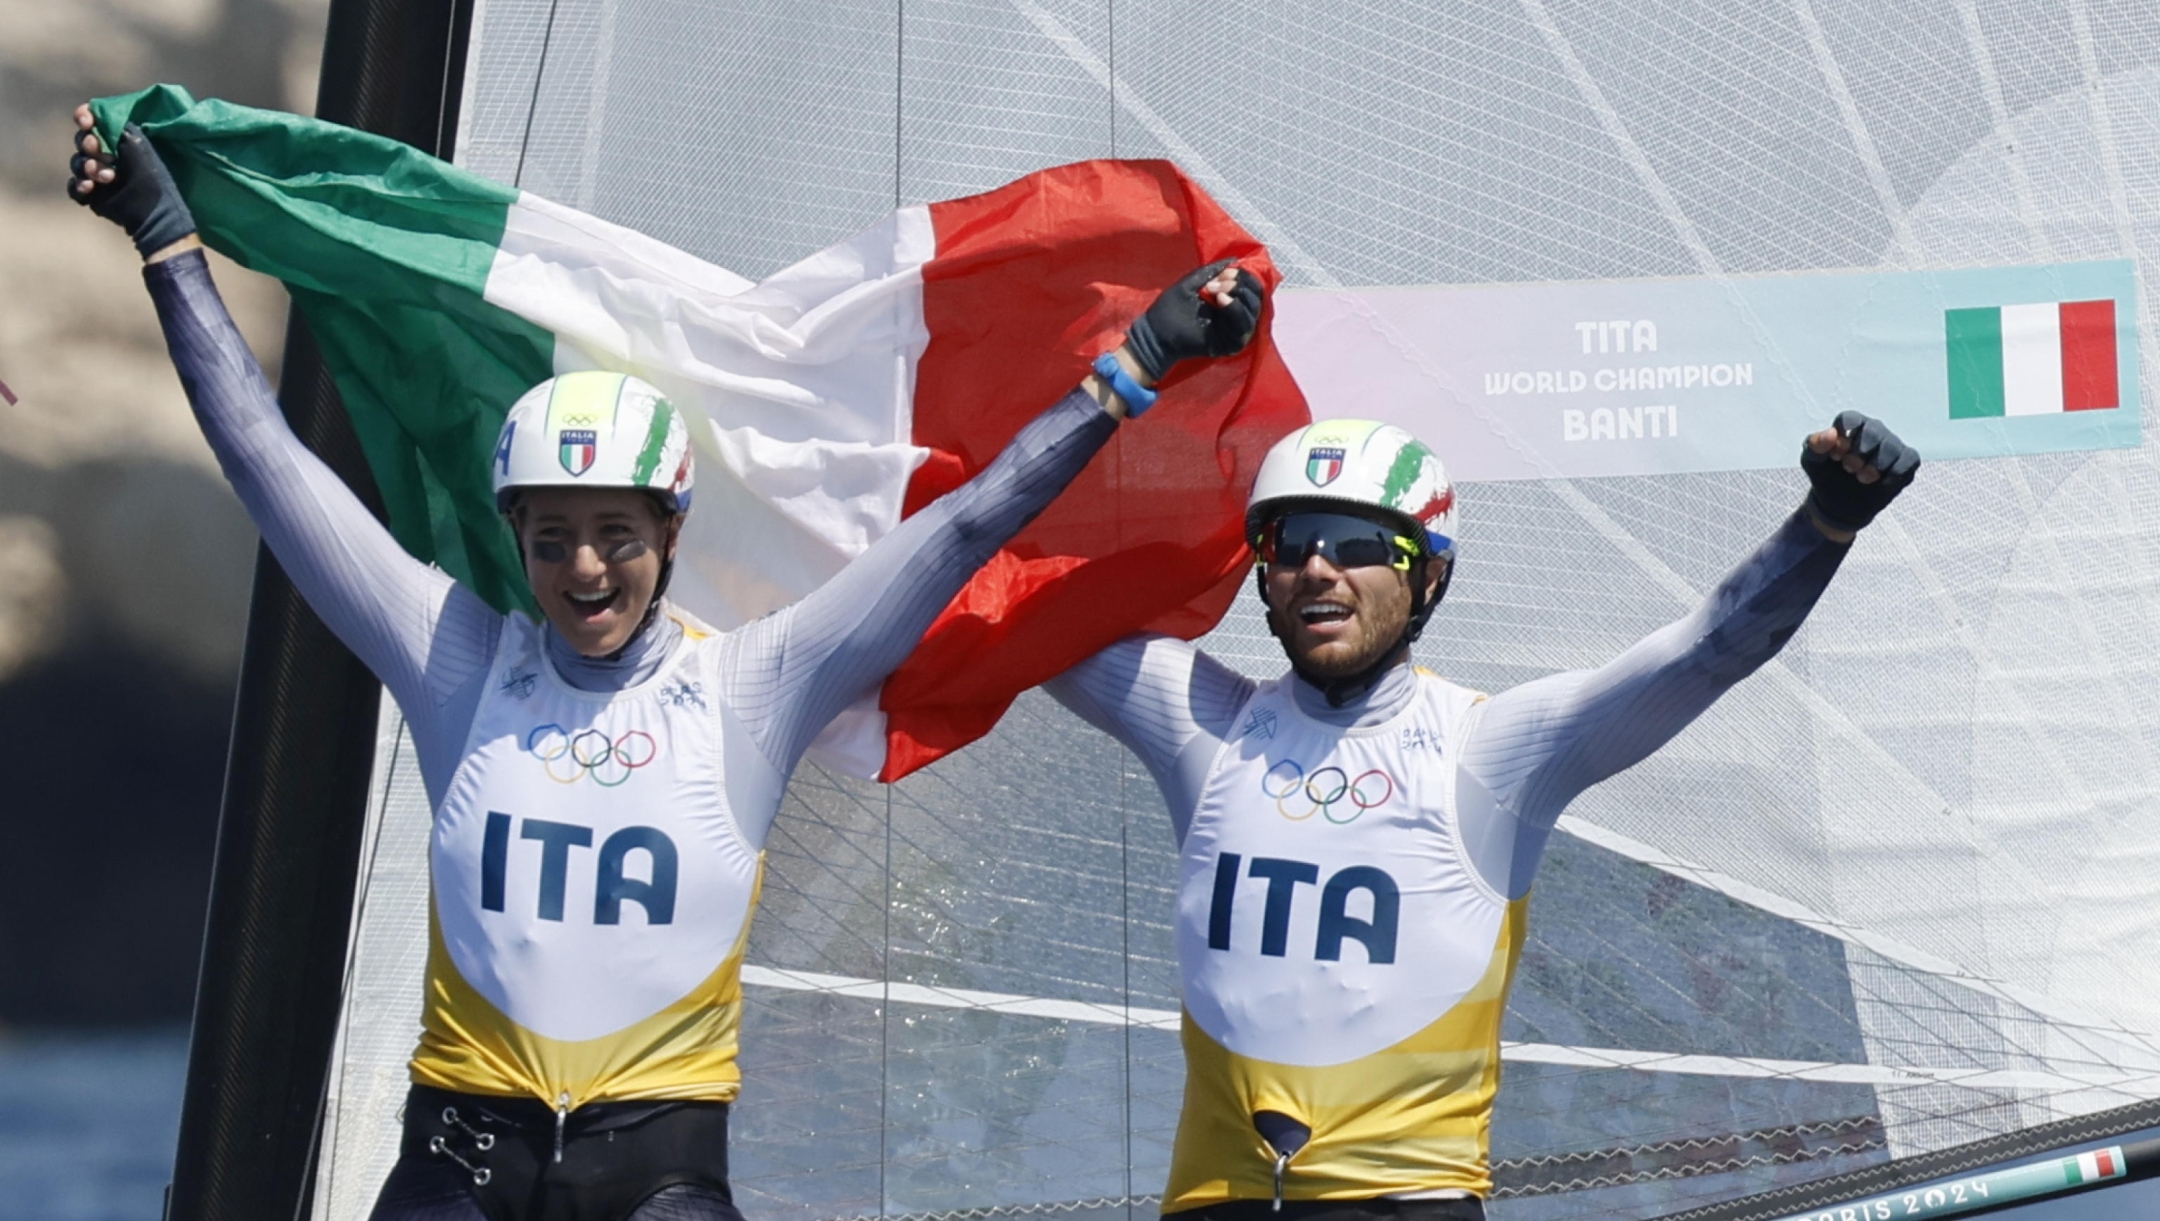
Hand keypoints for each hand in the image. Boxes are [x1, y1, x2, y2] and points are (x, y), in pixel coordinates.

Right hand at [70, 104, 198, 260]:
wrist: (153, 214)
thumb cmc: (153, 178)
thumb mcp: (140, 148)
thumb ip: (121, 129)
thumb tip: (100, 113)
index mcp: (118, 140)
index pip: (93, 120)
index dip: (85, 117)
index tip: (86, 121)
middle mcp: (105, 154)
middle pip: (81, 140)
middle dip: (88, 145)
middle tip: (99, 151)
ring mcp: (96, 174)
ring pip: (77, 163)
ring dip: (88, 167)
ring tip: (107, 176)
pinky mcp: (90, 193)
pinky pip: (73, 187)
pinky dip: (78, 186)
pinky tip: (90, 188)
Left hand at [1122, 260, 1266, 382]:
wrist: (1156, 333)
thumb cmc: (1170, 308)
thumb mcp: (1193, 283)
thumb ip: (1213, 271)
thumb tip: (1234, 259)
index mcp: (1229, 301)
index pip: (1251, 287)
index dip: (1243, 275)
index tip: (1224, 272)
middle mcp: (1236, 316)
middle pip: (1256, 297)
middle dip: (1241, 283)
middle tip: (1219, 281)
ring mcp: (1234, 331)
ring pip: (1253, 311)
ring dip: (1238, 294)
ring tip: (1217, 291)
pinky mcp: (1231, 343)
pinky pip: (1243, 326)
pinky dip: (1235, 309)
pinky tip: (1221, 300)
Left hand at [1801, 410, 1918, 537]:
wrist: (1842, 504)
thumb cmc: (1827, 475)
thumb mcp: (1812, 462)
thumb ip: (1815, 446)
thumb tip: (1832, 433)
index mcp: (1850, 424)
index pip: (1849, 419)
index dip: (1842, 438)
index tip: (1836, 455)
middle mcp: (1874, 429)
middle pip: (1873, 430)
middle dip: (1859, 454)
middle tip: (1850, 469)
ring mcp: (1892, 443)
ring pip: (1891, 447)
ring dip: (1875, 467)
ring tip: (1862, 478)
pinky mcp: (1907, 459)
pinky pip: (1909, 460)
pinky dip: (1894, 474)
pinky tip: (1882, 482)